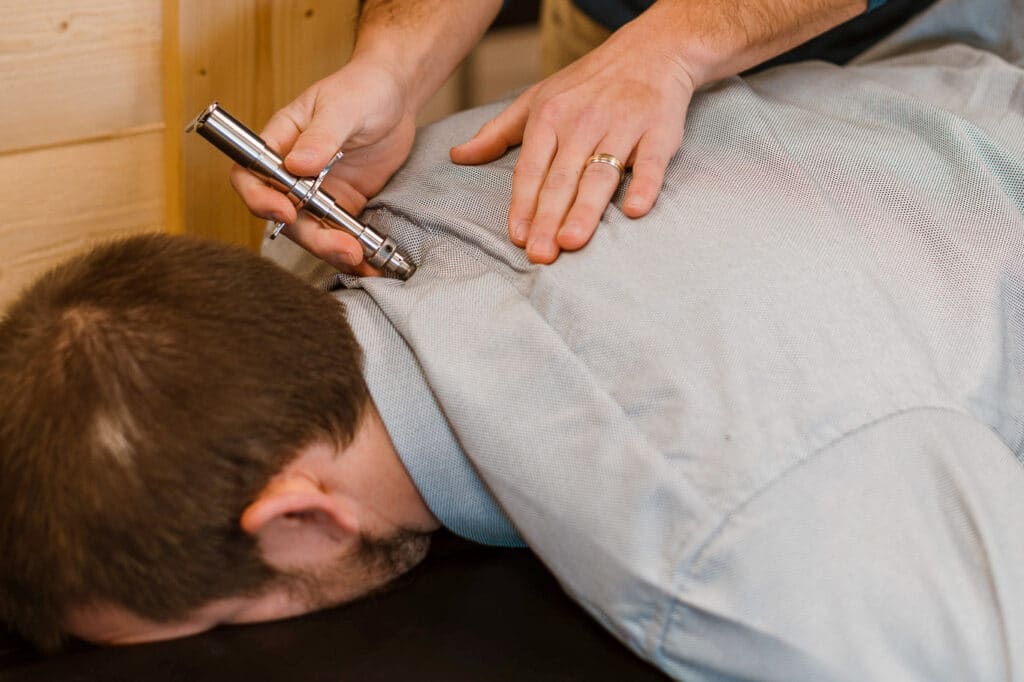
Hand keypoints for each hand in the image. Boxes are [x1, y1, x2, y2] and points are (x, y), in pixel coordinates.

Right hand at [231, 58, 416, 272]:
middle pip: (285, 215)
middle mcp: (293, 173)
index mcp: (280, 143)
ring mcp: (318, 193)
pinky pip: (341, 234)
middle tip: (342, 248)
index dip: (260, 198)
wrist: (397, 96)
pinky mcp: (343, 206)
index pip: (251, 175)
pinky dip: (355, 252)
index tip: (285, 210)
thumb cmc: (363, 88)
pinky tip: (371, 265)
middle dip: (311, 237)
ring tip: (360, 260)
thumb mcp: (343, 107)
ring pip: (313, 231)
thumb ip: (321, 136)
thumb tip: (297, 166)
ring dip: (333, 250)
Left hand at [450, 18, 695, 263]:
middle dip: (548, 218)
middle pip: (561, 179)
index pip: (531, 169)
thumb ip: (498, 132)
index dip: (523, 204)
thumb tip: (458, 156)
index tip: (518, 236)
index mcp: (550, 117)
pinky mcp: (659, 130)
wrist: (652, 50)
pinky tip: (633, 210)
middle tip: (540, 254)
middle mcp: (583, 122)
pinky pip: (651, 162)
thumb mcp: (537, 99)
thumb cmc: (588, 83)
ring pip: (600, 174)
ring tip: (571, 242)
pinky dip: (644, 185)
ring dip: (585, 209)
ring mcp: (622, 125)